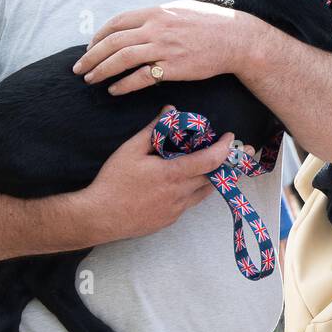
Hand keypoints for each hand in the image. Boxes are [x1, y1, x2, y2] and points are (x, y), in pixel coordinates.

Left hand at [73, 1, 256, 95]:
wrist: (235, 38)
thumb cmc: (209, 24)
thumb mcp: (179, 10)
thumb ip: (157, 17)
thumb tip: (138, 23)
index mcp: (155, 13)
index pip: (116, 23)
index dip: (98, 36)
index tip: (90, 47)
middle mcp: (156, 29)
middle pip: (113, 42)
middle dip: (91, 56)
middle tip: (79, 68)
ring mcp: (164, 48)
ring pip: (122, 59)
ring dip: (101, 70)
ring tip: (91, 80)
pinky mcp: (173, 68)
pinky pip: (140, 77)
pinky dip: (123, 85)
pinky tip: (114, 90)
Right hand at [79, 107, 233, 244]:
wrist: (99, 217)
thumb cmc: (113, 181)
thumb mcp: (131, 150)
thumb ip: (154, 129)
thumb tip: (170, 111)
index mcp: (173, 174)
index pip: (210, 160)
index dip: (225, 148)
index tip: (230, 137)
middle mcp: (180, 194)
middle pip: (215, 177)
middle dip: (226, 162)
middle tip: (233, 150)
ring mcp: (177, 210)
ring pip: (205, 192)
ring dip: (212, 177)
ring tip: (214, 164)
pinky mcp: (170, 220)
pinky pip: (190, 203)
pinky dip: (195, 190)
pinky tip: (186, 181)